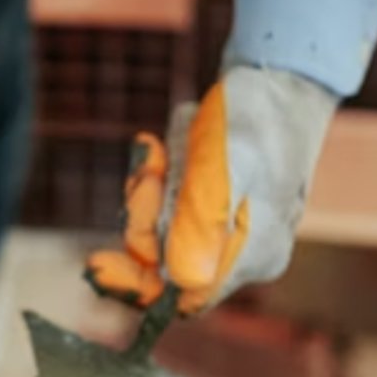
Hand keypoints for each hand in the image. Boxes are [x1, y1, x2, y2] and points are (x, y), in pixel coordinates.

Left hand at [88, 66, 336, 312]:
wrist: (281, 79)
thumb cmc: (260, 116)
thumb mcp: (231, 162)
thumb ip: (204, 220)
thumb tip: (181, 280)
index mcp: (255, 255)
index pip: (183, 297)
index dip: (137, 283)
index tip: (95, 264)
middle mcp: (244, 254)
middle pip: (165, 263)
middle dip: (146, 216)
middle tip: (149, 171)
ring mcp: (231, 232)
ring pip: (162, 231)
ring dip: (152, 188)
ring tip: (165, 147)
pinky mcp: (216, 210)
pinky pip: (170, 208)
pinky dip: (162, 177)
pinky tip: (168, 144)